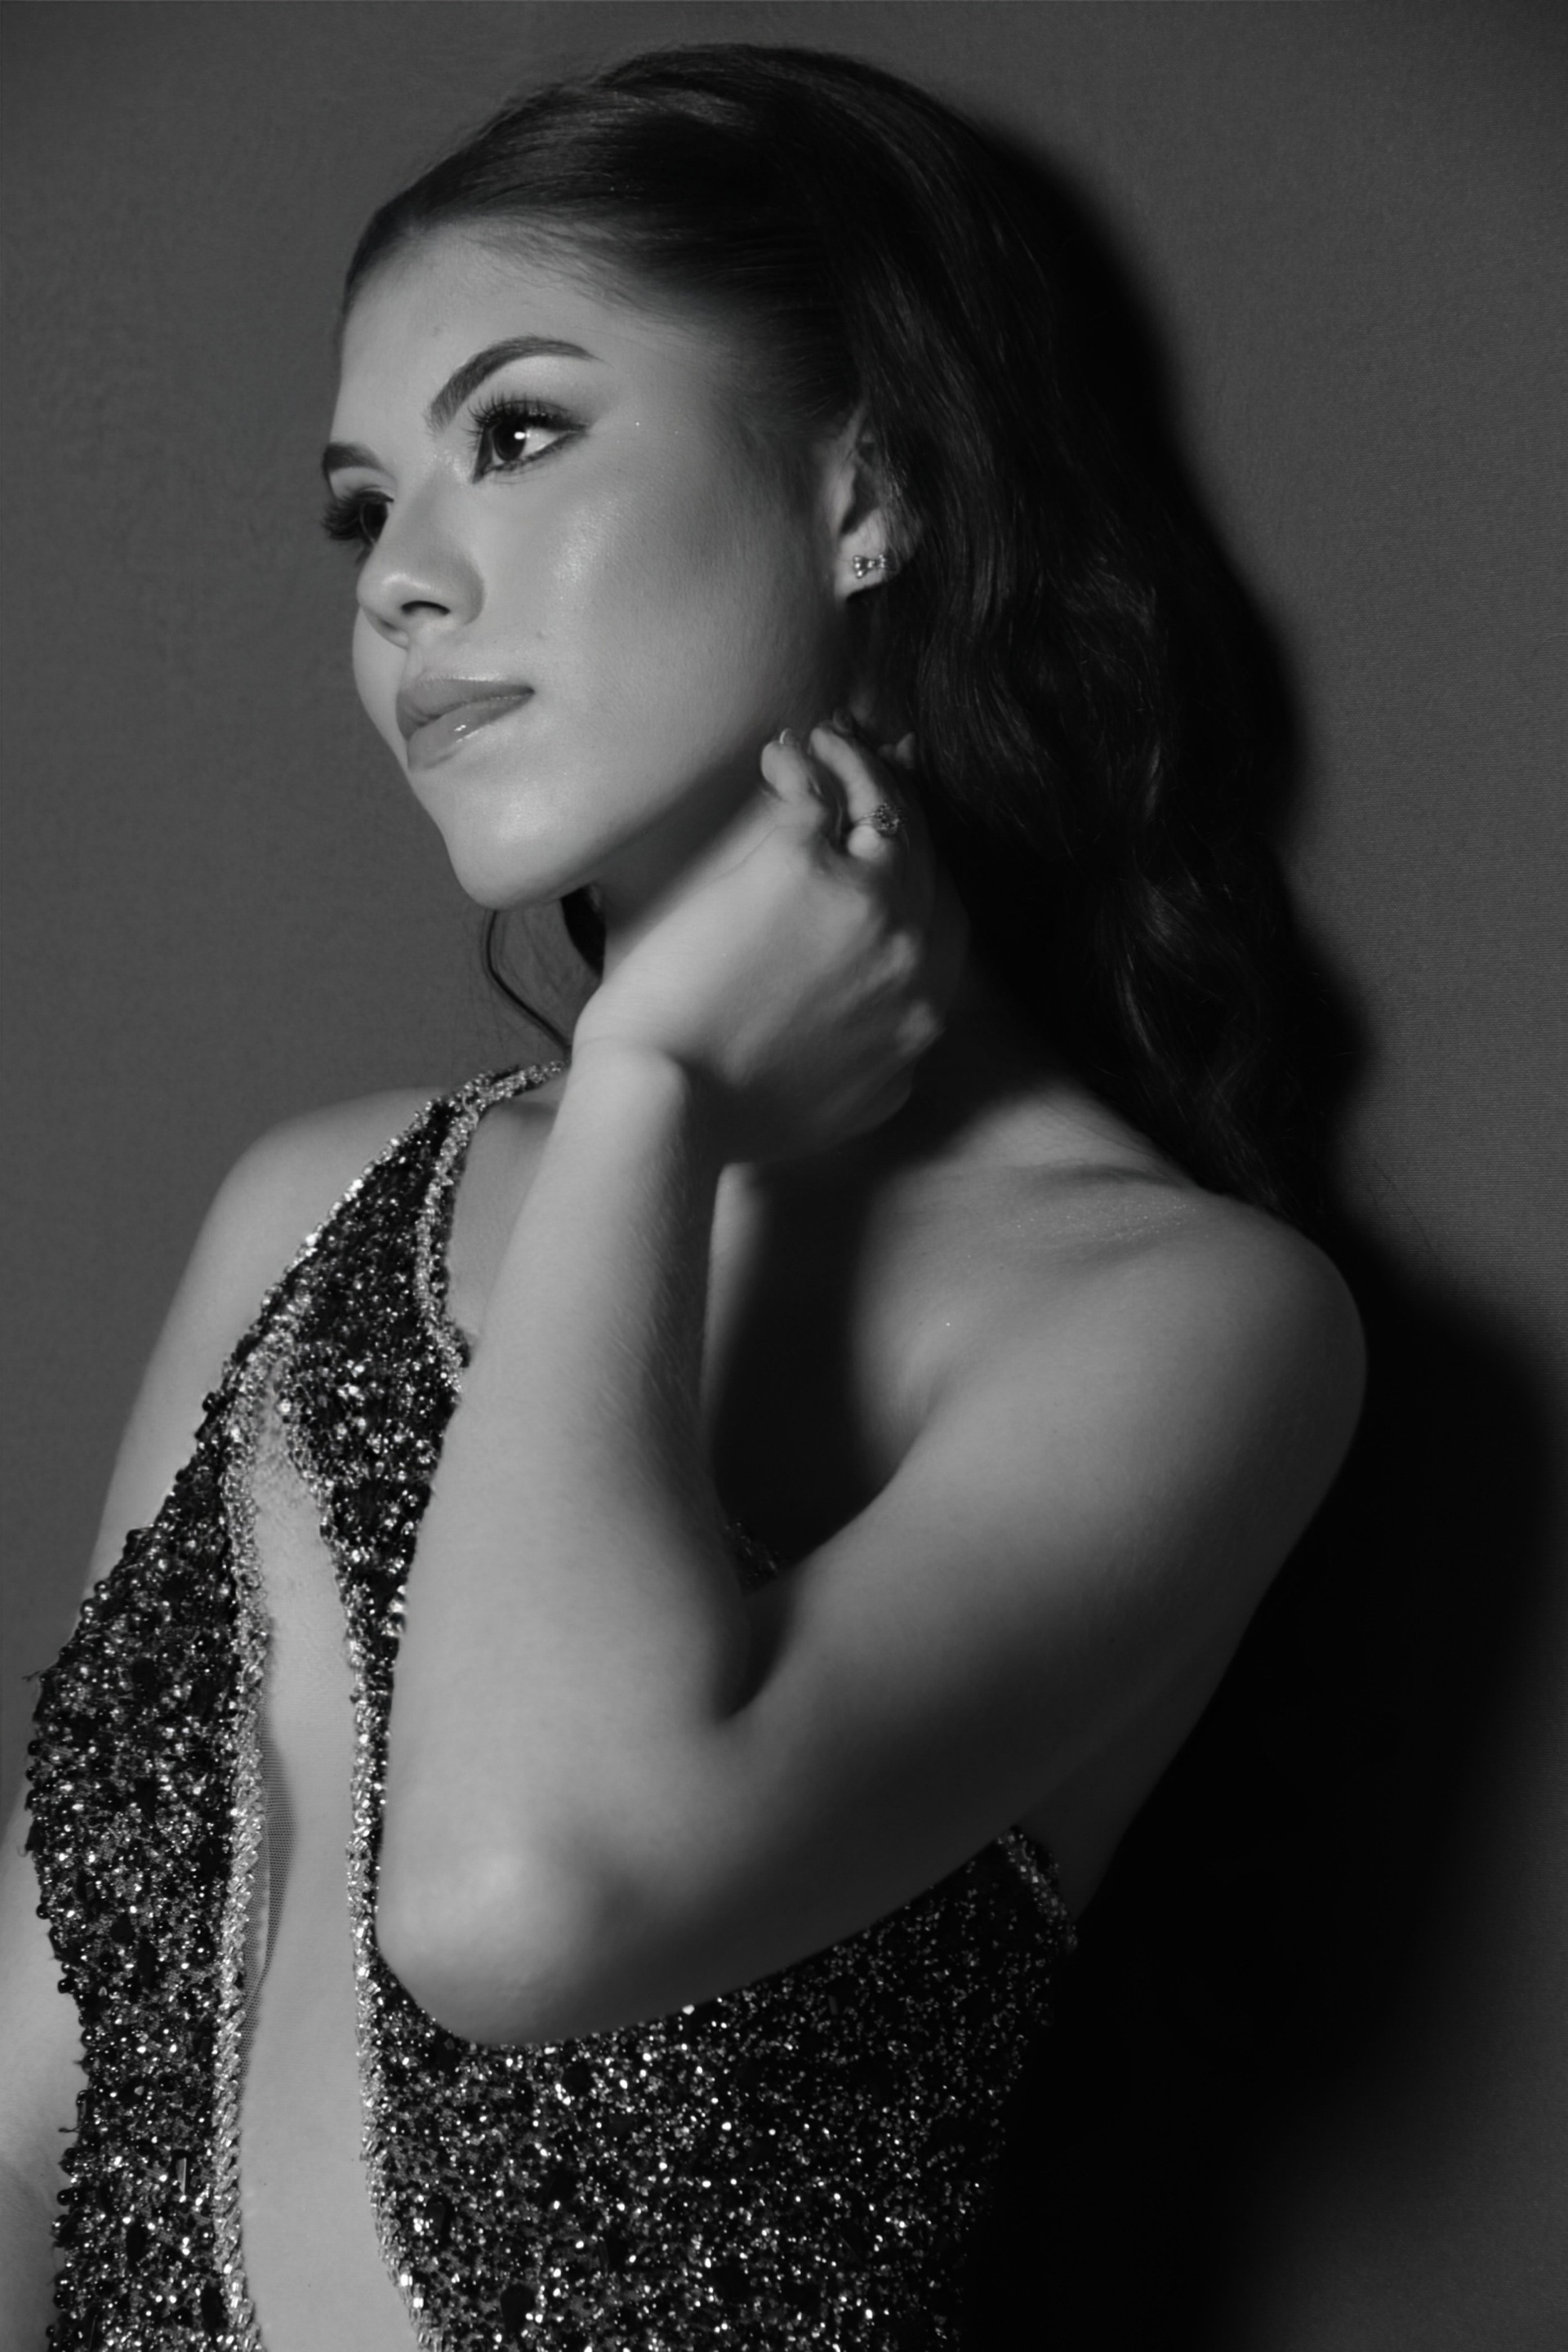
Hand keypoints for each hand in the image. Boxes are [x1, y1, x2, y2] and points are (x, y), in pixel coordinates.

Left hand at [570, 721, 967, 1161]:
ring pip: (888, 810)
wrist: (670, 1104)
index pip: (948, 913)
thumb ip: (889, 1062)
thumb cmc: (730, 1110)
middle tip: (873, 768)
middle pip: (926, 852)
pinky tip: (783, 754)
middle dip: (903, 802)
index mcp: (923, 1012)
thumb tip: (899, 1033)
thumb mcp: (850, 1104)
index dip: (924, 864)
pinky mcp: (798, 868)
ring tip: (827, 743)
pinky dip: (806, 762)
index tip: (898, 838)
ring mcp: (863, 905)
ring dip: (863, 768)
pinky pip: (819, 792)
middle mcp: (912, 953)